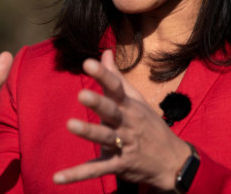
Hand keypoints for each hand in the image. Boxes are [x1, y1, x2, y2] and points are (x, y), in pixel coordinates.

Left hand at [53, 50, 190, 189]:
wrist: (173, 160)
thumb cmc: (150, 125)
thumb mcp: (136, 100)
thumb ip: (117, 78)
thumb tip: (104, 53)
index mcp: (130, 106)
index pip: (116, 87)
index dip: (103, 75)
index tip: (88, 63)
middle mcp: (127, 123)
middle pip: (111, 111)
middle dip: (98, 103)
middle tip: (82, 94)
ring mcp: (124, 145)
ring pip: (105, 138)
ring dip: (89, 133)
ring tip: (70, 124)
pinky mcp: (119, 164)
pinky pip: (97, 170)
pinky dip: (77, 174)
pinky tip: (57, 177)